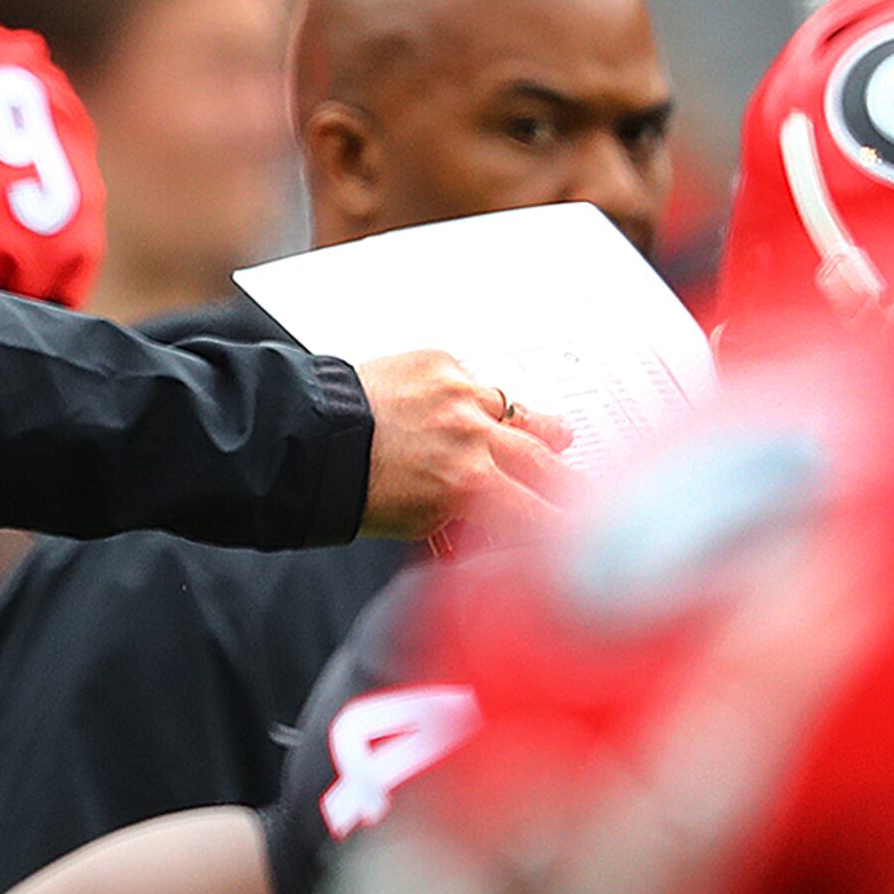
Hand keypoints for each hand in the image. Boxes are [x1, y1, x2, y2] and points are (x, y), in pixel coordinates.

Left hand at [352, 351, 572, 539]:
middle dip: (569, 481)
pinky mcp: (439, 363)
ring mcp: (459, 395)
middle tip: (588, 490)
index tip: (575, 530)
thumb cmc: (347, 485)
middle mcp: (472, 436)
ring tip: (556, 438)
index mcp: (469, 486)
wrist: (305, 436)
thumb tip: (494, 529)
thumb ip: (466, 524)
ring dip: (538, 430)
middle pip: (545, 460)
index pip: (542, 513)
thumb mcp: (416, 526)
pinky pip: (477, 384)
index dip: (563, 525)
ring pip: (520, 412)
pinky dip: (478, 401)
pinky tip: (474, 412)